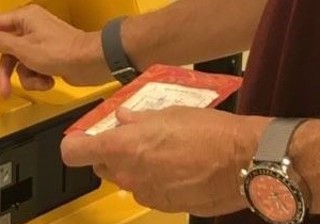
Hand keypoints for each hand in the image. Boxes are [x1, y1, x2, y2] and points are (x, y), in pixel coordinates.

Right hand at [0, 5, 109, 97]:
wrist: (91, 62)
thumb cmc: (59, 52)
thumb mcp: (26, 49)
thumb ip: (3, 42)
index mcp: (25, 18)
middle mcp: (31, 28)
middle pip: (7, 51)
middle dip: (7, 72)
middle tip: (3, 91)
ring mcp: (41, 43)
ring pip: (20, 64)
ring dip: (28, 77)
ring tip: (42, 81)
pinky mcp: (50, 57)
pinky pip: (34, 70)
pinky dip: (40, 78)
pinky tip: (51, 80)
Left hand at [60, 106, 269, 215]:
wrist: (244, 161)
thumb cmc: (210, 132)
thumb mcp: (170, 113)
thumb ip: (139, 119)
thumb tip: (125, 119)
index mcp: (124, 147)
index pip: (75, 152)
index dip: (76, 144)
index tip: (83, 138)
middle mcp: (130, 175)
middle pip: (102, 166)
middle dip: (111, 153)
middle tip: (132, 137)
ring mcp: (148, 194)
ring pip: (127, 180)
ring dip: (136, 167)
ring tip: (162, 150)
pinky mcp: (167, 206)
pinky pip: (150, 192)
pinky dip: (156, 181)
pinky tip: (177, 167)